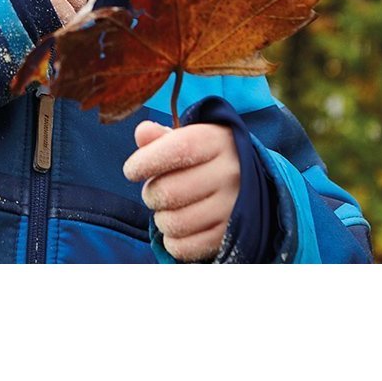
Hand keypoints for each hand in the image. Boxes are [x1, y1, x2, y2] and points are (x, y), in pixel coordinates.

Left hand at [123, 121, 240, 261]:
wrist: (250, 182)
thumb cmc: (206, 156)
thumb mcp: (189, 138)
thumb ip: (161, 137)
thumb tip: (142, 133)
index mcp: (217, 142)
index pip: (177, 150)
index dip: (146, 162)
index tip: (131, 171)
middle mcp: (230, 174)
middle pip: (169, 191)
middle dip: (150, 193)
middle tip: (154, 191)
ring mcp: (232, 208)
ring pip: (174, 222)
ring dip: (160, 218)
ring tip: (167, 208)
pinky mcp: (230, 237)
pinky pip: (184, 247)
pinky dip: (171, 241)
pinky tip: (177, 228)